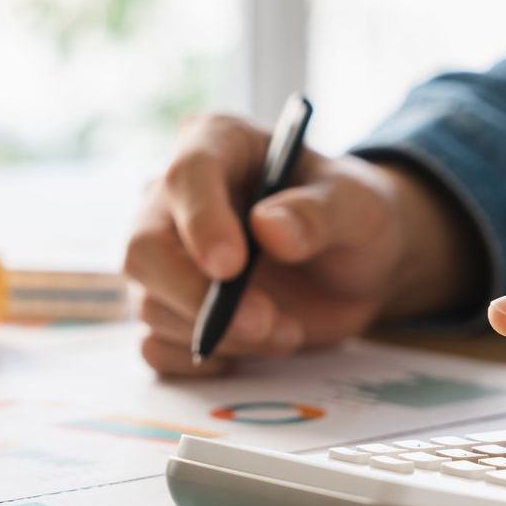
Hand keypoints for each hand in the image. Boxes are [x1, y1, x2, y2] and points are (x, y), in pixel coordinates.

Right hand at [124, 114, 480, 375]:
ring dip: (222, 334)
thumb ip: (321, 212)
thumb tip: (270, 228)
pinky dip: (204, 361)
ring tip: (287, 331)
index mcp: (216, 144)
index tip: (231, 267)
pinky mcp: (169, 309)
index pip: (186, 175)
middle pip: (145, 249)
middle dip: (198, 296)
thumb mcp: (360, 205)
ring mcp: (165, 258)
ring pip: (152, 305)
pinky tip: (253, 347)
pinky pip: (156, 347)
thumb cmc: (354, 217)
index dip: (202, 221)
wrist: (356, 267)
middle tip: (265, 322)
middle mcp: (175, 200)